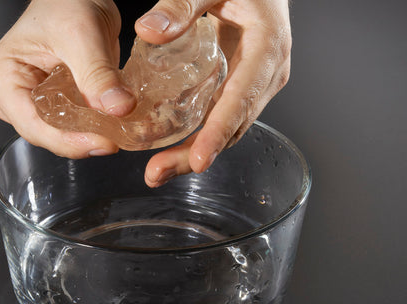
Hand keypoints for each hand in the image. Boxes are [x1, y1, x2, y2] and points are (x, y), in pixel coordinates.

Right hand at [0, 0, 135, 157]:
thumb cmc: (65, 2)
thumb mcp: (82, 35)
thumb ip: (98, 74)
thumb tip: (117, 108)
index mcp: (1, 75)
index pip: (31, 124)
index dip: (68, 141)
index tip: (102, 144)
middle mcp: (10, 92)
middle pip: (43, 133)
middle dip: (79, 140)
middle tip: (112, 141)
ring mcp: (30, 99)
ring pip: (58, 133)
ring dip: (87, 136)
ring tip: (113, 132)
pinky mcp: (51, 102)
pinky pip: (70, 124)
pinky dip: (91, 128)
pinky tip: (110, 126)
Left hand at [137, 0, 291, 186]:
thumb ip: (182, 4)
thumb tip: (149, 30)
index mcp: (267, 48)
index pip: (242, 99)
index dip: (219, 132)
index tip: (199, 159)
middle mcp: (267, 74)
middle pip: (234, 126)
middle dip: (197, 154)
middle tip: (158, 173)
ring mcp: (256, 84)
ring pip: (228, 129)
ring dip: (194, 153)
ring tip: (159, 171)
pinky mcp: (242, 87)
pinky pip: (222, 118)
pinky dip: (198, 137)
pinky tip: (171, 149)